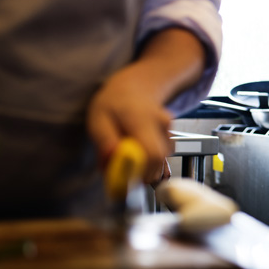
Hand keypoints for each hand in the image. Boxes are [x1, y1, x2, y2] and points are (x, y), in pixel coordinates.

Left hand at [86, 67, 173, 185]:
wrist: (137, 89)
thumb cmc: (114, 105)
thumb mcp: (99, 118)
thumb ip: (105, 140)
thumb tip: (112, 158)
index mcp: (142, 118)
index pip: (151, 152)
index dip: (138, 171)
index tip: (121, 180)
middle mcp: (161, 125)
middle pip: (158, 161)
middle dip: (138, 174)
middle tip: (118, 173)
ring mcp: (169, 132)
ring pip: (160, 162)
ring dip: (141, 170)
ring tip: (124, 160)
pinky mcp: (170, 140)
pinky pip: (162, 161)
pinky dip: (148, 166)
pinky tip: (136, 160)